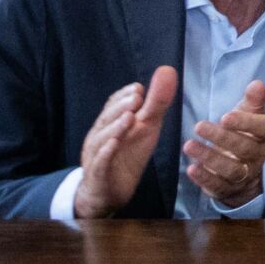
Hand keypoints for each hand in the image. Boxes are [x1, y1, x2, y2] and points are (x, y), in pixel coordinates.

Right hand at [74, 66, 178, 218]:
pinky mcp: (98, 175)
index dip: (124, 96)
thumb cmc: (128, 154)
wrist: (110, 192)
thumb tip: (167, 70)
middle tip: (137, 98)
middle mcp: (100, 137)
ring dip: (114, 127)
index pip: (113, 105)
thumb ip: (156, 102)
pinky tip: (114, 144)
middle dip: (121, 107)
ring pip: (101, 140)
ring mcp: (97, 156)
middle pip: (106, 119)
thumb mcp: (146, 127)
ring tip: (129, 117)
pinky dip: (106, 153)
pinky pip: (100, 163)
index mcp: (111, 123)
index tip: (139, 88)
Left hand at [183, 80, 264, 210]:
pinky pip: (218, 186)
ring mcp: (243, 175)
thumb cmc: (244, 133)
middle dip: (222, 138)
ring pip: (231, 169)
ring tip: (189, 146)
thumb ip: (253, 100)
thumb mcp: (249, 114)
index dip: (245, 123)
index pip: (262, 129)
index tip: (225, 116)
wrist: (245, 169)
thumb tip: (256, 84)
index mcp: (264, 135)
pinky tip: (191, 169)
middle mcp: (257, 156)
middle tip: (199, 126)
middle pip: (244, 149)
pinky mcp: (227, 189)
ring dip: (209, 157)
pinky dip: (205, 178)